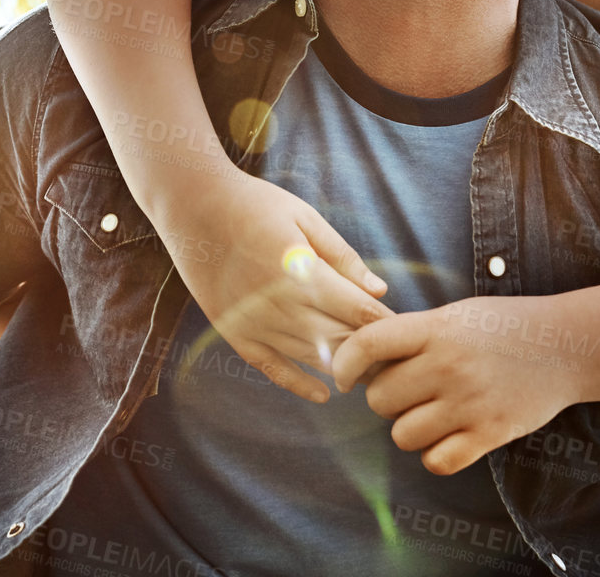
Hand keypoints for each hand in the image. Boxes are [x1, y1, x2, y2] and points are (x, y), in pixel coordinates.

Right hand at [156, 171, 394, 403]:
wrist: (193, 206)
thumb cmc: (255, 204)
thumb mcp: (306, 219)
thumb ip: (343, 257)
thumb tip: (380, 292)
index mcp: (305, 274)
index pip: (360, 313)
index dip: (387, 326)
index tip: (406, 333)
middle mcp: (282, 305)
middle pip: (341, 341)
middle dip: (372, 352)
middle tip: (395, 359)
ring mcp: (257, 322)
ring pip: (312, 359)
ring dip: (343, 368)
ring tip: (368, 373)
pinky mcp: (236, 332)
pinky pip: (272, 368)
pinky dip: (299, 385)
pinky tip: (323, 394)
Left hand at [331, 296, 585, 474]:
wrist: (568, 346)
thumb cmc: (505, 326)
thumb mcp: (456, 315)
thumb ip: (414, 334)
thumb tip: (361, 357)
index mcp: (436, 329)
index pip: (369, 345)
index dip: (344, 364)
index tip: (342, 378)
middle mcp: (449, 365)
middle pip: (380, 399)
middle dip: (387, 399)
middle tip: (410, 391)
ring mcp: (470, 402)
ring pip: (403, 435)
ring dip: (411, 428)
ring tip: (432, 413)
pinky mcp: (491, 433)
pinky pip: (437, 461)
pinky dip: (436, 455)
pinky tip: (449, 437)